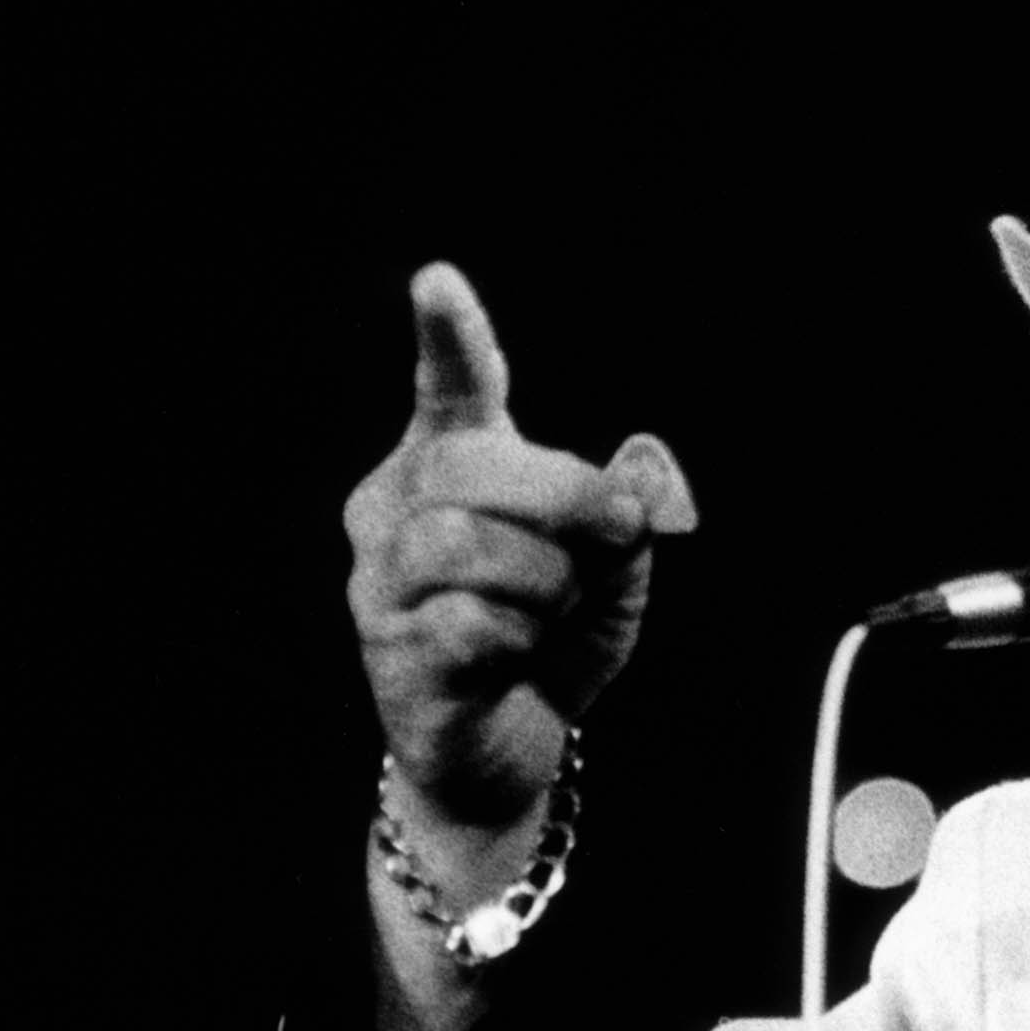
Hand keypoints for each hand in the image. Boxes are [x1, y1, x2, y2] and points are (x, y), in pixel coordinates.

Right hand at [344, 264, 695, 852]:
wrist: (513, 749)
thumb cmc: (554, 640)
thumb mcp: (613, 570)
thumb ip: (627, 509)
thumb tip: (648, 461)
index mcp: (449, 463)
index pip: (450, 389)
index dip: (449, 338)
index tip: (437, 281)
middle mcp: (396, 505)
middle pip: (474, 465)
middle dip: (567, 498)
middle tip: (617, 535)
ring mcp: (381, 577)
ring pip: (467, 546)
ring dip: (545, 583)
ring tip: (552, 614)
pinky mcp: (391, 648)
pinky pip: (469, 624)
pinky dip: (519, 642)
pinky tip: (515, 658)